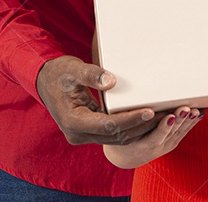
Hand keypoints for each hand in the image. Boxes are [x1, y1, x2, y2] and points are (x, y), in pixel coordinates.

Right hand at [36, 55, 158, 144]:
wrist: (43, 80)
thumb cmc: (58, 73)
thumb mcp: (73, 69)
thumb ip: (92, 75)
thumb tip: (111, 81)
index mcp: (74, 121)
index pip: (109, 125)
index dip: (130, 119)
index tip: (149, 111)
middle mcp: (78, 134)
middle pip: (116, 136)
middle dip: (140, 127)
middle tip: (163, 115)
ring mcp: (83, 136)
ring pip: (116, 138)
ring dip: (138, 130)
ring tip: (160, 118)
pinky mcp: (88, 132)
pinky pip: (112, 134)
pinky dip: (129, 128)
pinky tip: (145, 119)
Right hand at [103, 106, 203, 168]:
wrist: (126, 156)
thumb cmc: (121, 134)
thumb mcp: (118, 126)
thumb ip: (125, 113)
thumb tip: (128, 91)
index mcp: (138, 144)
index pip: (153, 137)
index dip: (162, 127)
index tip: (169, 115)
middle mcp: (153, 148)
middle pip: (168, 134)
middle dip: (178, 120)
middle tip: (186, 108)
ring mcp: (163, 147)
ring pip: (177, 134)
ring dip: (187, 121)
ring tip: (195, 110)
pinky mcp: (170, 145)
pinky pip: (182, 134)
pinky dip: (191, 124)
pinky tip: (198, 114)